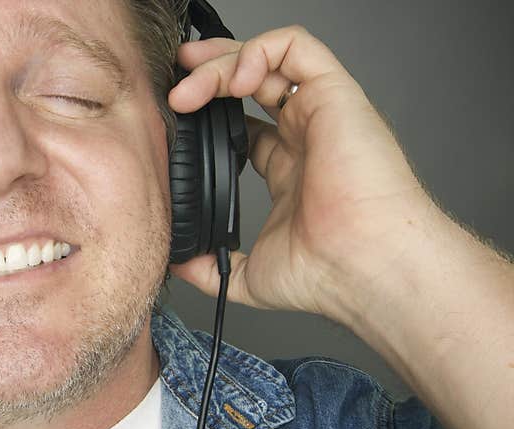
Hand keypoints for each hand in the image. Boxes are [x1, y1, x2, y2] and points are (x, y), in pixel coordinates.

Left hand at [168, 25, 438, 324]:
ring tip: (190, 89)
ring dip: (221, 62)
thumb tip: (177, 264)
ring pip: (268, 59)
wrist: (360, 267)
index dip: (208, 116)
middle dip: (209, 72)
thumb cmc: (325, 274)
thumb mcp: (247, 276)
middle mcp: (305, 136)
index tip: (174, 123)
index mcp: (289, 171)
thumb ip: (210, 268)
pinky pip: (296, 46)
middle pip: (253, 83)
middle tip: (175, 82)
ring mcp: (318, 114)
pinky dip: (258, 49)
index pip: (245, 127)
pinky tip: (235, 79)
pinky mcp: (333, 95)